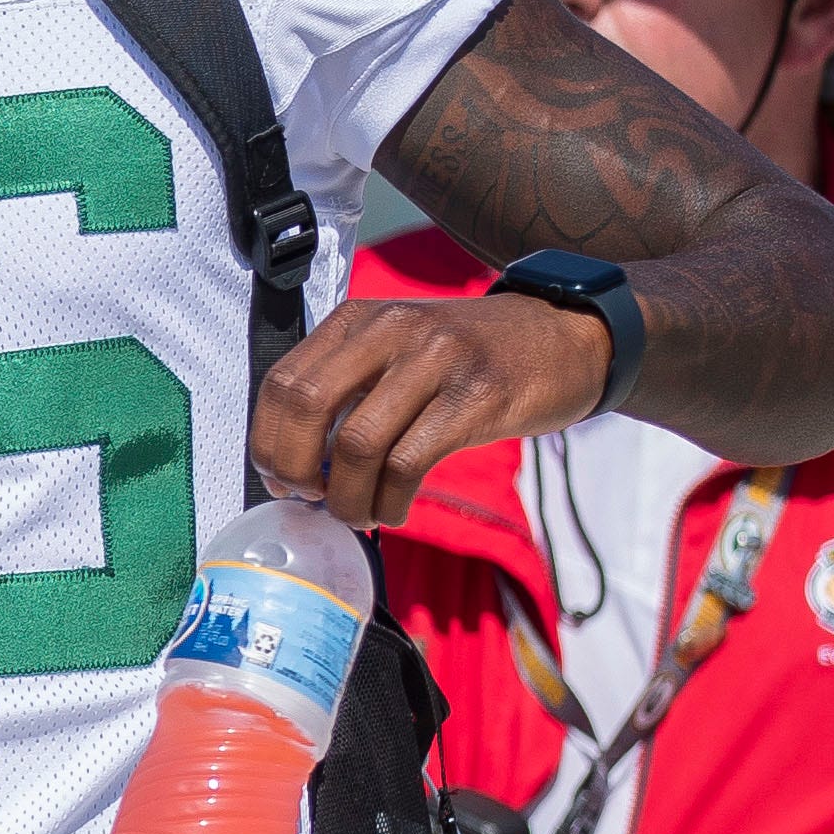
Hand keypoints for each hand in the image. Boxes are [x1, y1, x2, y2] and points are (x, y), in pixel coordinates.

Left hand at [246, 291, 607, 527]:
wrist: (565, 338)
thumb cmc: (469, 358)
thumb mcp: (399, 349)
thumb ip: (346, 388)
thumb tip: (292, 464)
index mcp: (359, 318)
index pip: (282, 381)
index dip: (268, 440)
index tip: (279, 479)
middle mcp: (392, 328)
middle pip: (307, 406)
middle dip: (294, 468)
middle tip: (310, 499)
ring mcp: (437, 358)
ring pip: (357, 443)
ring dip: (345, 496)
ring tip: (355, 514)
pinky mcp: (477, 396)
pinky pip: (409, 463)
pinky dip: (389, 501)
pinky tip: (391, 511)